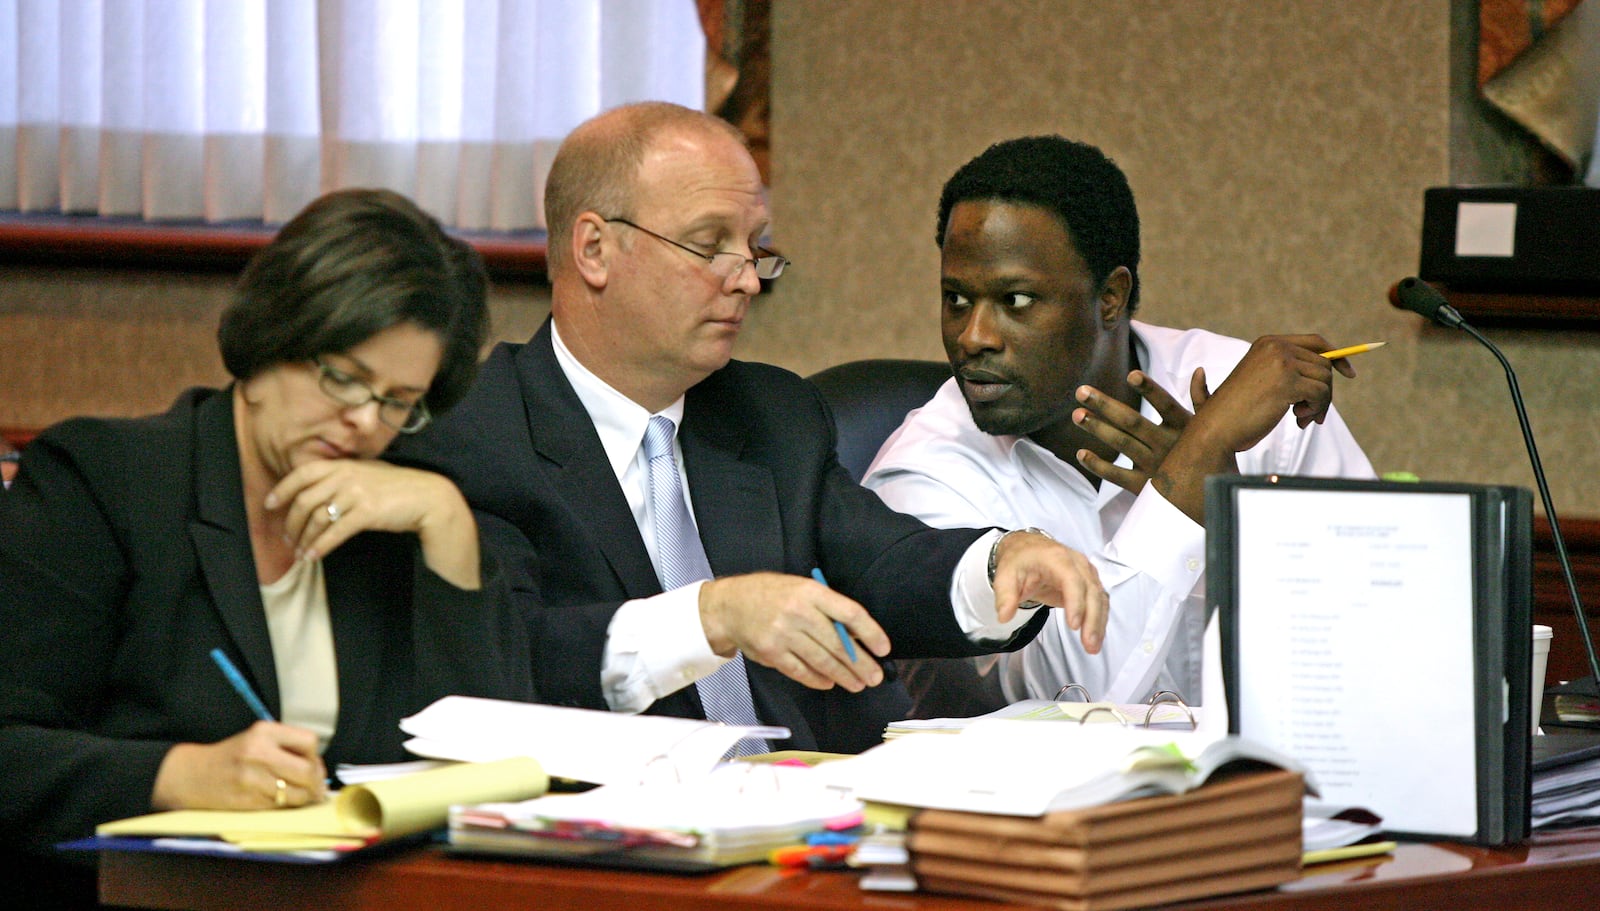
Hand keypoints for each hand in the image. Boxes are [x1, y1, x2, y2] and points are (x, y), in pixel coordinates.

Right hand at [151, 721, 327, 810]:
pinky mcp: (246, 800)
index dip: (315, 756)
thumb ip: (287, 747)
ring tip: (299, 796)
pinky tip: (278, 801)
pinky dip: (285, 806)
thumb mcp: (257, 739)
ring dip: (304, 798)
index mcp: (264, 732)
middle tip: (316, 789)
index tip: (313, 765)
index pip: (309, 742)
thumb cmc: (231, 757)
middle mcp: (258, 752)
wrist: (191, 775)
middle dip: (316, 783)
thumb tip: (319, 770)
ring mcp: (252, 778)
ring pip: (296, 794)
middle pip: (308, 771)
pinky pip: (279, 807)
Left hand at [264, 459, 480, 587]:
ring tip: (300, 552)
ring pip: (317, 518)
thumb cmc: (399, 487)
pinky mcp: (366, 512)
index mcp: (343, 465)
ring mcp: (356, 493)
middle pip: (304, 500)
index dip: (282, 489)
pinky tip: (313, 557)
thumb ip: (343, 476)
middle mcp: (346, 476)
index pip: (302, 474)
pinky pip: (335, 533)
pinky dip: (320, 547)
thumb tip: (317, 490)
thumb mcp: (368, 473)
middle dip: (291, 523)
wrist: (428, 497)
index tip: (270, 504)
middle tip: (287, 537)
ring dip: (304, 539)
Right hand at [698, 572, 888, 691]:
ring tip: (857, 684)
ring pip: (821, 660)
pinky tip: (829, 683)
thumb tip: (857, 635)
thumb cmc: (770, 595)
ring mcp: (783, 634)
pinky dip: (817, 679)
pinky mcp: (771, 653)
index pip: (850, 613)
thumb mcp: (800, 589)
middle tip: (874, 676)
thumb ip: (827, 608)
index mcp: (810, 591)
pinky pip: (800, 671)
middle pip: (838, 643)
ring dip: (843, 675)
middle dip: (861, 663)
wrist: (729, 605)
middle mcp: (798, 612)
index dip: (870, 633)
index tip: (883, 647)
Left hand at [991, 532, 1107, 652]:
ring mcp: (1087, 572)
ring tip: (1093, 648)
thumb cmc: (1020, 561)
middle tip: (1088, 645)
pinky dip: (1099, 620)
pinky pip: (1100, 601)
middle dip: (1092, 620)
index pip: (1072, 580)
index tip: (1074, 626)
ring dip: (1098, 623)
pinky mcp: (1090, 583)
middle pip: (1091, 591)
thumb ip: (1005, 596)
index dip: (1075, 602)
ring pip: (1099, 598)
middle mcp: (1077, 563)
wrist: (1028, 549)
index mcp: (1056, 558)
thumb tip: (1004, 616)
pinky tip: (1095, 637)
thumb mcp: (1005, 575)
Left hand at [1073, 367, 1210, 494]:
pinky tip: (1080, 453)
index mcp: (1184, 427)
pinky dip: (1098, 465)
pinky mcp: (1144, 487)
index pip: (1166, 404)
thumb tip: (1198, 370)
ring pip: (1122, 444)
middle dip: (1105, 405)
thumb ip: (1201, 399)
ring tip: (1076, 415)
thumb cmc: (1209, 455)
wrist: (1209, 498)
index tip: (1131, 375)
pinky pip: (1116, 476)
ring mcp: (1155, 466)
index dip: (1149, 390)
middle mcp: (1168, 445)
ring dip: (1097, 428)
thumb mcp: (1208, 427)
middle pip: (1132, 422)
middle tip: (1081, 391)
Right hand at [1145, 335, 1353, 522]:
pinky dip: (1316, 410)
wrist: (1215, 428)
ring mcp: (1281, 363)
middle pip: (1324, 364)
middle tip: (1311, 415)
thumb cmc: (1236, 412)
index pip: (1316, 342)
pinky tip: (1298, 420)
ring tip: (1302, 419)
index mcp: (1268, 343)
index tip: (1349, 374)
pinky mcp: (1287, 383)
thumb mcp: (1261, 380)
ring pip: (1325, 380)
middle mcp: (1276, 347)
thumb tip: (1333, 369)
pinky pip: (1321, 394)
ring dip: (1320, 404)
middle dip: (1324, 392)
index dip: (1337, 357)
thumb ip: (1288, 369)